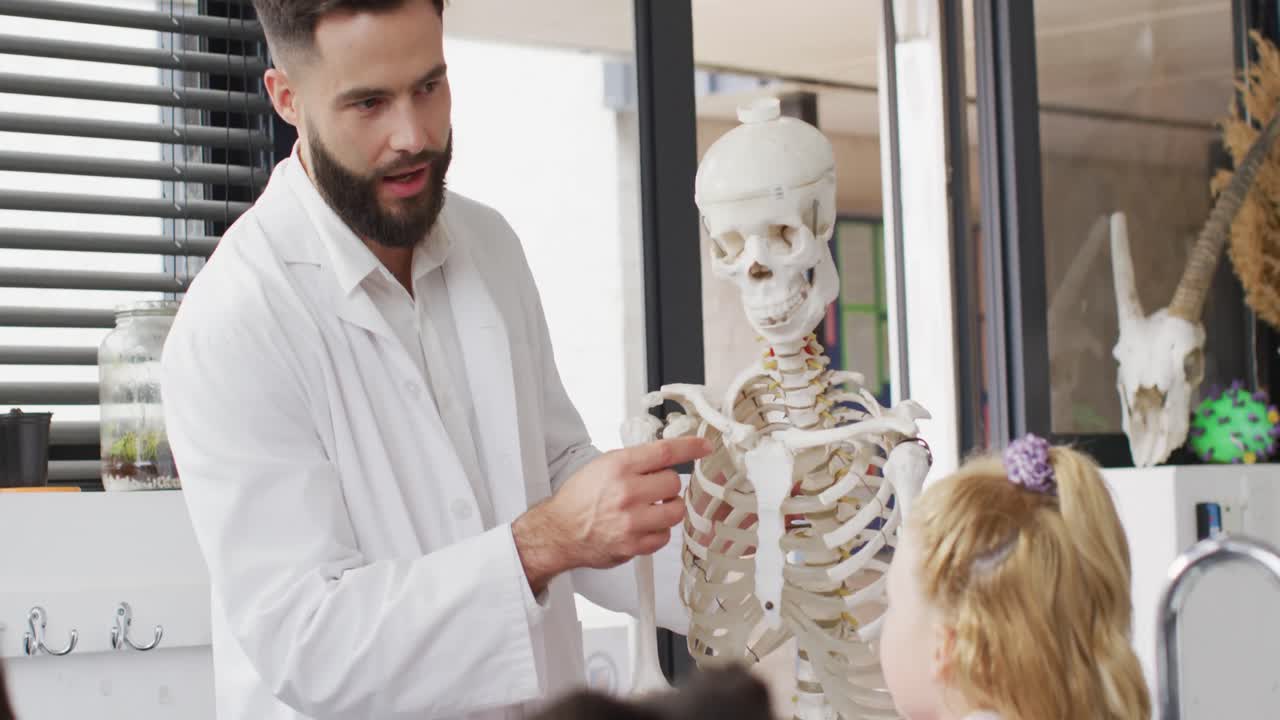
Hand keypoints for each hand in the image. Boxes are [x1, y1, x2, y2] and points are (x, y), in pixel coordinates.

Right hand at [513, 436, 711, 592]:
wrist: (559, 531)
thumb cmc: (579, 498)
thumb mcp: (603, 465)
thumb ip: (635, 461)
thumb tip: (667, 457)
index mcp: (618, 467)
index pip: (664, 452)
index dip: (690, 447)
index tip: (704, 446)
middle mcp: (626, 492)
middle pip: (673, 483)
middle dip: (667, 486)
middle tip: (652, 490)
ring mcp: (631, 522)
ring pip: (675, 511)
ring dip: (668, 508)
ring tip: (651, 508)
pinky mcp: (633, 546)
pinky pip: (665, 536)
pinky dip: (658, 531)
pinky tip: (643, 526)